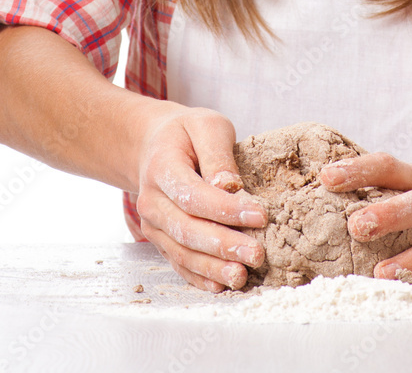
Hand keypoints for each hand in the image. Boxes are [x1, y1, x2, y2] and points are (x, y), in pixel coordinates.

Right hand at [136, 104, 267, 292]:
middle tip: (257, 254)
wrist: (153, 146)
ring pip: (182, 252)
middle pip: (187, 229)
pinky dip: (199, 276)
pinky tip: (220, 285)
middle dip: (223, 245)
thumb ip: (217, 153)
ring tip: (242, 275)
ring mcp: (153, 224)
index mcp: (162, 167)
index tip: (260, 216)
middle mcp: (152, 200)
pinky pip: (178, 263)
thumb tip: (229, 186)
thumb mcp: (205, 126)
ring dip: (213, 267)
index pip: (194, 195)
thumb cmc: (185, 134)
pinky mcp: (160, 239)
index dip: (226, 209)